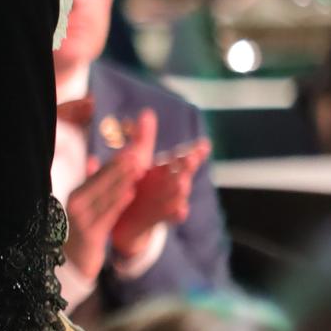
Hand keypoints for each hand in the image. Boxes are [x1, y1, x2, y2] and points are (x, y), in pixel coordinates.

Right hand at [63, 153, 144, 280]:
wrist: (74, 263)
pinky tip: (130, 193)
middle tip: (137, 154)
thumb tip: (93, 159)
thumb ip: (90, 183)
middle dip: (120, 168)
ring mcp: (81, 219)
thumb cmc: (82, 231)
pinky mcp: (90, 233)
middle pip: (101, 183)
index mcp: (76, 195)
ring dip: (122, 181)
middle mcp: (76, 204)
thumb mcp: (84, 207)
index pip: (96, 176)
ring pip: (106, 196)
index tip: (129, 151)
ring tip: (137, 169)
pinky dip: (118, 203)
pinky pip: (107, 215)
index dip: (114, 163)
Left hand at [111, 137, 210, 259]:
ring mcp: (167, 201)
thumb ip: (144, 138)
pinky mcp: (157, 217)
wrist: (126, 219)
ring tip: (182, 182)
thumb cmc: (137, 185)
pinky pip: (170, 216)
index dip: (194, 152)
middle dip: (188, 166)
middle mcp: (169, 184)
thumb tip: (147, 112)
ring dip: (181, 189)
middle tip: (191, 158)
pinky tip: (179, 211)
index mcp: (165, 169)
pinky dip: (175, 214)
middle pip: (182, 173)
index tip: (204, 144)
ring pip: (178, 194)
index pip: (181, 157)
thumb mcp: (139, 160)